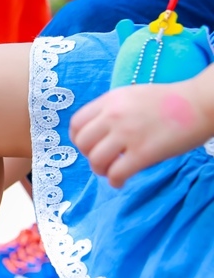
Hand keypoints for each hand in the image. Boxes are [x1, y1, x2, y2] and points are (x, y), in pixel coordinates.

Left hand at [69, 79, 212, 187]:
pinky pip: (117, 174)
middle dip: (89, 156)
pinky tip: (121, 182)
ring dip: (101, 171)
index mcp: (110, 101)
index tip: (89, 146)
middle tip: (103, 160)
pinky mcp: (144, 153)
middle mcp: (114, 116)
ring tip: (112, 171)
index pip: (76, 123)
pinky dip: (115, 181)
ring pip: (96, 160)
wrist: (202, 103)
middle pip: (83, 144)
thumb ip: (113, 110)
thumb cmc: (171, 101)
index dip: (79, 139)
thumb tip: (98, 132)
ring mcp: (128, 134)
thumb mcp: (133, 96)